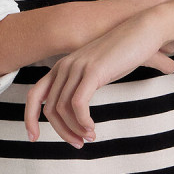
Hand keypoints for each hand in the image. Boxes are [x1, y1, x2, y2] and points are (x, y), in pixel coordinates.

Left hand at [24, 8, 173, 148]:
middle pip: (49, 109)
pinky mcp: (92, 71)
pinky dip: (83, 121)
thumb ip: (85, 85)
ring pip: (62, 109)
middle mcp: (65, 66)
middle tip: (79, 144)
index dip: (30, 118)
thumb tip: (79, 110)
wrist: (144, 30)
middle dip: (62, 131)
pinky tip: (92, 128)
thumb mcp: (98, 69)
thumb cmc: (125, 51)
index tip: (33, 138)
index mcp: (63, 66)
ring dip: (75, 129)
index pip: (34, 95)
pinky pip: (78, 104)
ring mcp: (77, 67)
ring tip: (89, 138)